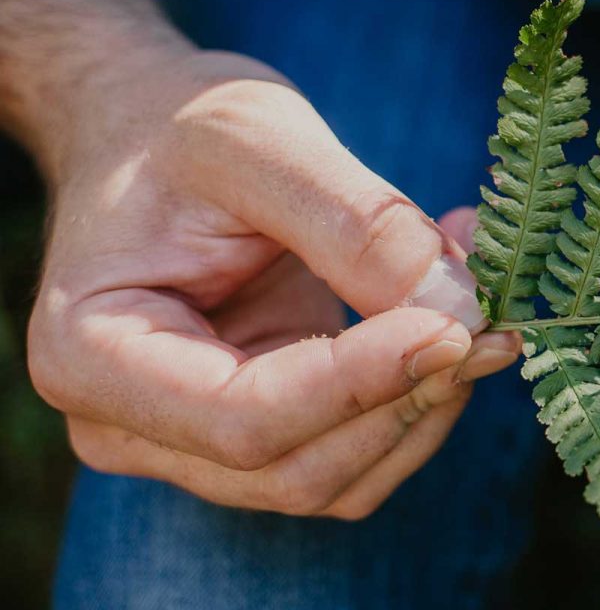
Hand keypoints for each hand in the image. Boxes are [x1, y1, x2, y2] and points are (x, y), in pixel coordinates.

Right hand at [26, 44, 515, 518]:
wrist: (148, 139)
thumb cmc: (177, 128)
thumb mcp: (260, 139)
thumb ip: (357, 226)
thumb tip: (460, 309)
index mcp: (93, 354)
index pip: (245, 421)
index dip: (363, 385)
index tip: (458, 327)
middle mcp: (129, 426)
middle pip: (297, 470)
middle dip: (408, 401)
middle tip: (496, 321)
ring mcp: (192, 447)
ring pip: (338, 481)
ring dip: (426, 408)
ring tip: (480, 307)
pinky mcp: (260, 437)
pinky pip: (356, 455)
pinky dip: (418, 400)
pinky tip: (448, 321)